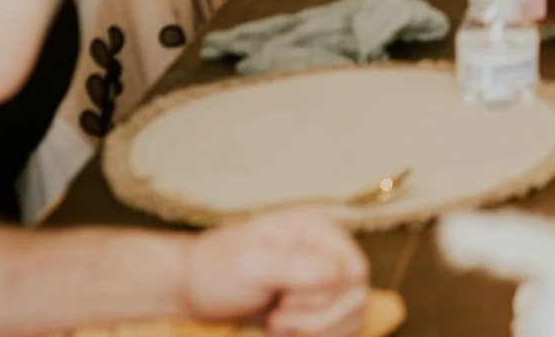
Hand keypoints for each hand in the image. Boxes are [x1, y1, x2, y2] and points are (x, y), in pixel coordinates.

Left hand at [185, 209, 369, 336]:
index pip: (355, 270)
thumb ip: (294, 266)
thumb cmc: (216, 268)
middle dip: (316, 319)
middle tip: (276, 318)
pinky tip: (288, 334)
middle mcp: (331, 250)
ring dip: (317, 332)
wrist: (196, 287)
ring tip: (278, 326)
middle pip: (358, 295)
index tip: (282, 303)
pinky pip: (343, 328)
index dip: (324, 297)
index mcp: (319, 229)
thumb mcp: (249, 263)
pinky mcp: (323, 302)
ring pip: (355, 316)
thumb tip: (338, 274)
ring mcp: (329, 276)